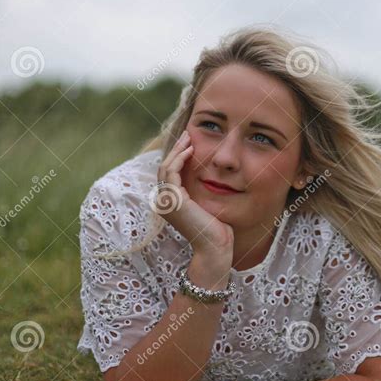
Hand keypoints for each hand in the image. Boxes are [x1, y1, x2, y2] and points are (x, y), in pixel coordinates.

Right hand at [154, 129, 233, 257]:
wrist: (216, 246)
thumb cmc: (217, 229)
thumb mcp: (206, 204)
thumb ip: (201, 191)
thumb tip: (210, 175)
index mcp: (169, 204)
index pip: (168, 174)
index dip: (177, 156)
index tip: (189, 143)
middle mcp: (164, 202)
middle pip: (164, 167)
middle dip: (176, 149)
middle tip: (187, 134)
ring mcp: (166, 202)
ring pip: (166, 167)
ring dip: (177, 150)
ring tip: (189, 137)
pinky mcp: (173, 200)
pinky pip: (172, 172)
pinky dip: (180, 159)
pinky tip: (191, 150)